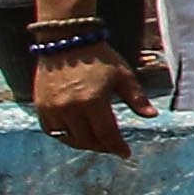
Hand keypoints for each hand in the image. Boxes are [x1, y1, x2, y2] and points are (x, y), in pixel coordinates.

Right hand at [33, 40, 144, 159]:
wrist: (65, 41)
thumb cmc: (99, 57)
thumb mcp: (123, 75)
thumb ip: (137, 98)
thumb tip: (153, 116)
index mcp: (92, 101)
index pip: (107, 135)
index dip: (117, 147)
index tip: (126, 153)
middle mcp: (70, 108)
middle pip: (88, 140)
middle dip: (103, 147)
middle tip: (112, 146)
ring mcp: (52, 108)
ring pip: (69, 139)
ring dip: (84, 144)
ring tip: (97, 142)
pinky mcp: (40, 106)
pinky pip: (52, 131)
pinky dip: (65, 136)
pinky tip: (76, 134)